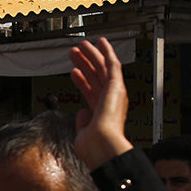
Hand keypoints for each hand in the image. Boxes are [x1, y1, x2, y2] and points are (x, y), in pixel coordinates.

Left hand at [68, 37, 133, 170]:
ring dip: (92, 56)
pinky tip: (101, 43)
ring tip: (80, 47)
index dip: (82, 80)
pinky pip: (113, 65)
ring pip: (102, 68)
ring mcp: (114, 94)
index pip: (91, 92)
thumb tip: (81, 113)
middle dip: (84, 64)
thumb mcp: (83, 132)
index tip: (74, 72)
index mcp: (102, 113)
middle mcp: (110, 102)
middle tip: (74, 54)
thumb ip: (82, 122)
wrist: (102, 146)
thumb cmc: (94, 147)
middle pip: (95, 77)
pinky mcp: (116, 86)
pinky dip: (108, 52)